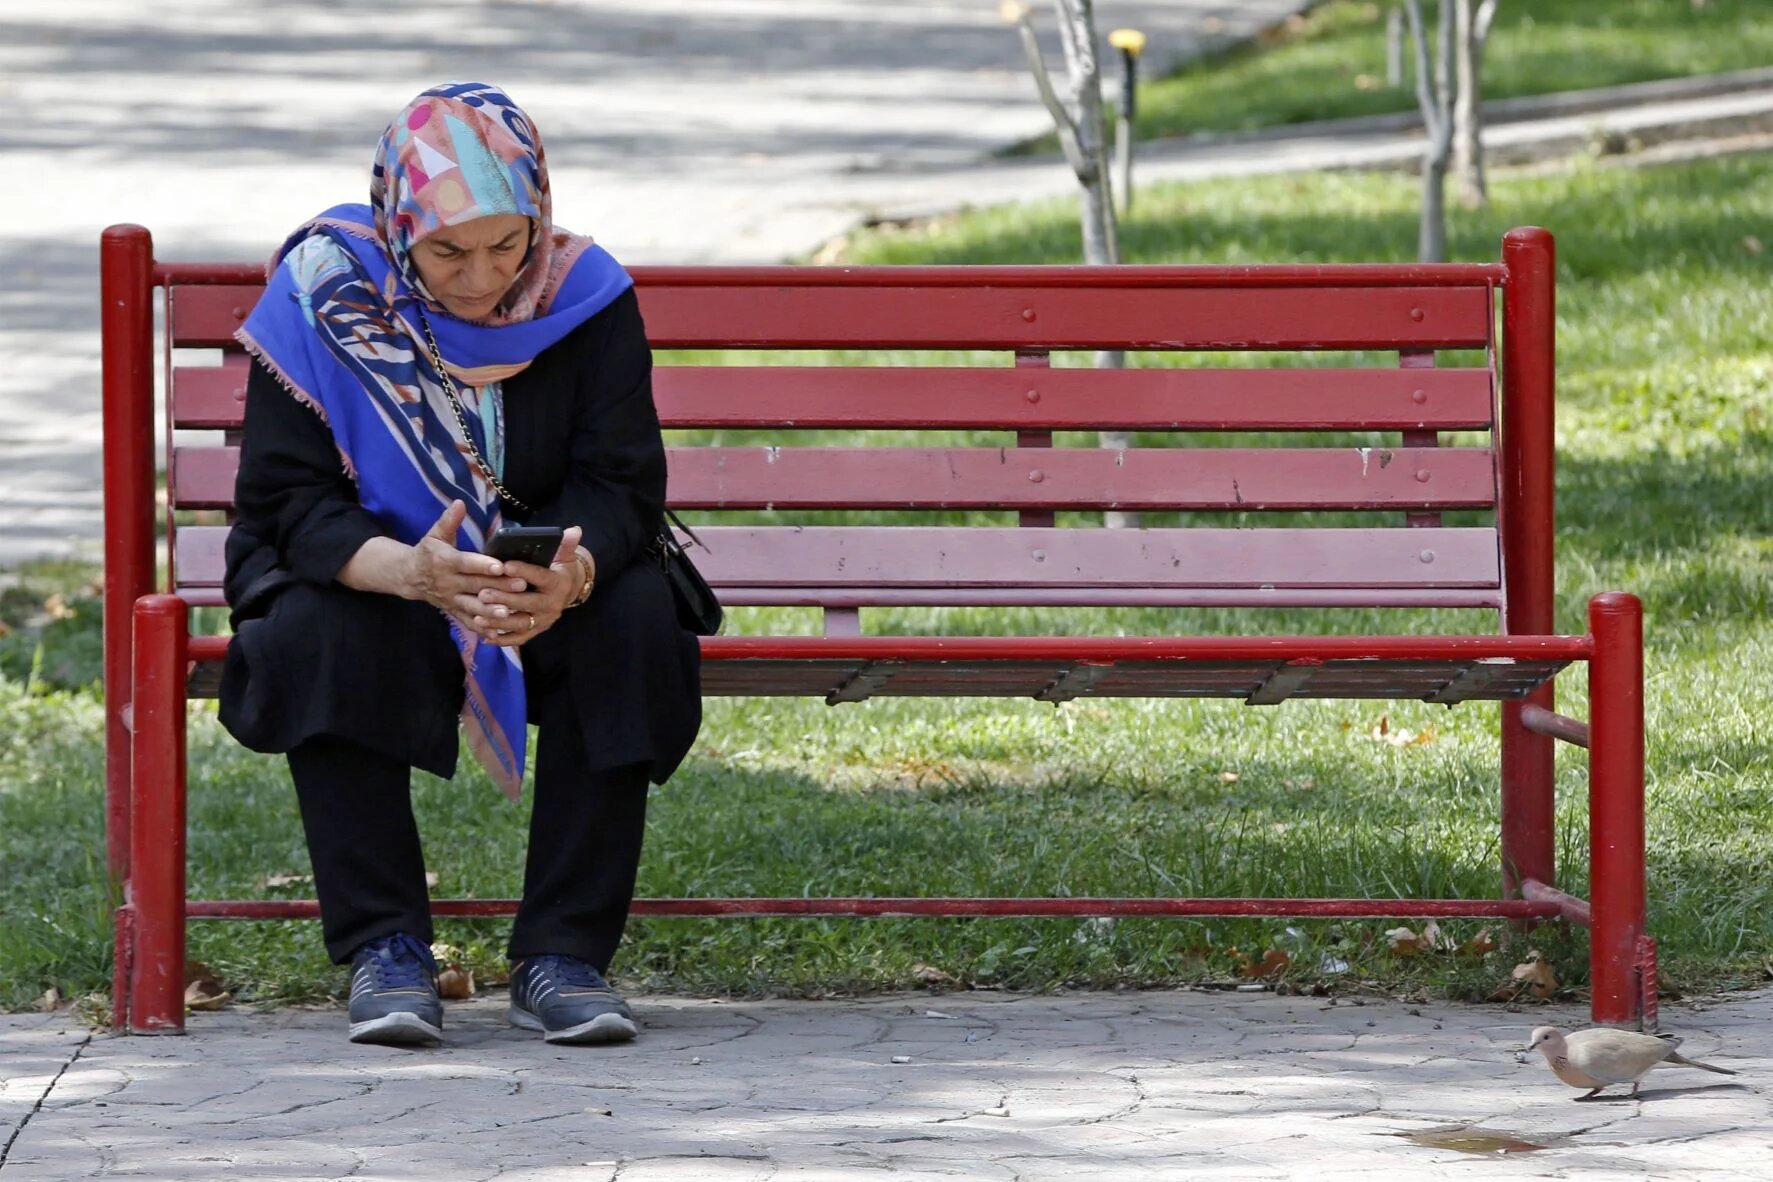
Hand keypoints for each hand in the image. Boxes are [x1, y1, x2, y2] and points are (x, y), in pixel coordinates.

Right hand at [407, 500, 526, 635]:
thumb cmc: (428, 552)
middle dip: (498, 587)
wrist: (409, 577)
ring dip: (491, 611)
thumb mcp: (435, 534)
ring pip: (472, 607)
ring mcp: (451, 600)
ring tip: (510, 612)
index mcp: (445, 562)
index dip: (483, 565)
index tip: (500, 566)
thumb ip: (448, 520)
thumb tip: (460, 502)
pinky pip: (468, 622)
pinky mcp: (453, 611)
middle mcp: (448, 583)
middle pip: (475, 586)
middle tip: (521, 585)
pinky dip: (482, 628)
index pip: (466, 564)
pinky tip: (498, 632)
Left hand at [472, 525, 584, 646]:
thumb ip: (566, 544)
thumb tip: (574, 530)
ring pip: (520, 623)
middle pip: (527, 603)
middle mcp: (552, 604)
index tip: (505, 565)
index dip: (524, 571)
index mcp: (557, 583)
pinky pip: (519, 638)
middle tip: (483, 593)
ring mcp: (543, 620)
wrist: (568, 590)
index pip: (540, 577)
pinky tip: (485, 637)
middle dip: (505, 599)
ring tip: (478, 617)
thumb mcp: (565, 555)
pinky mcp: (536, 630)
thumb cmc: (559, 568)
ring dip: (499, 622)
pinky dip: (502, 639)